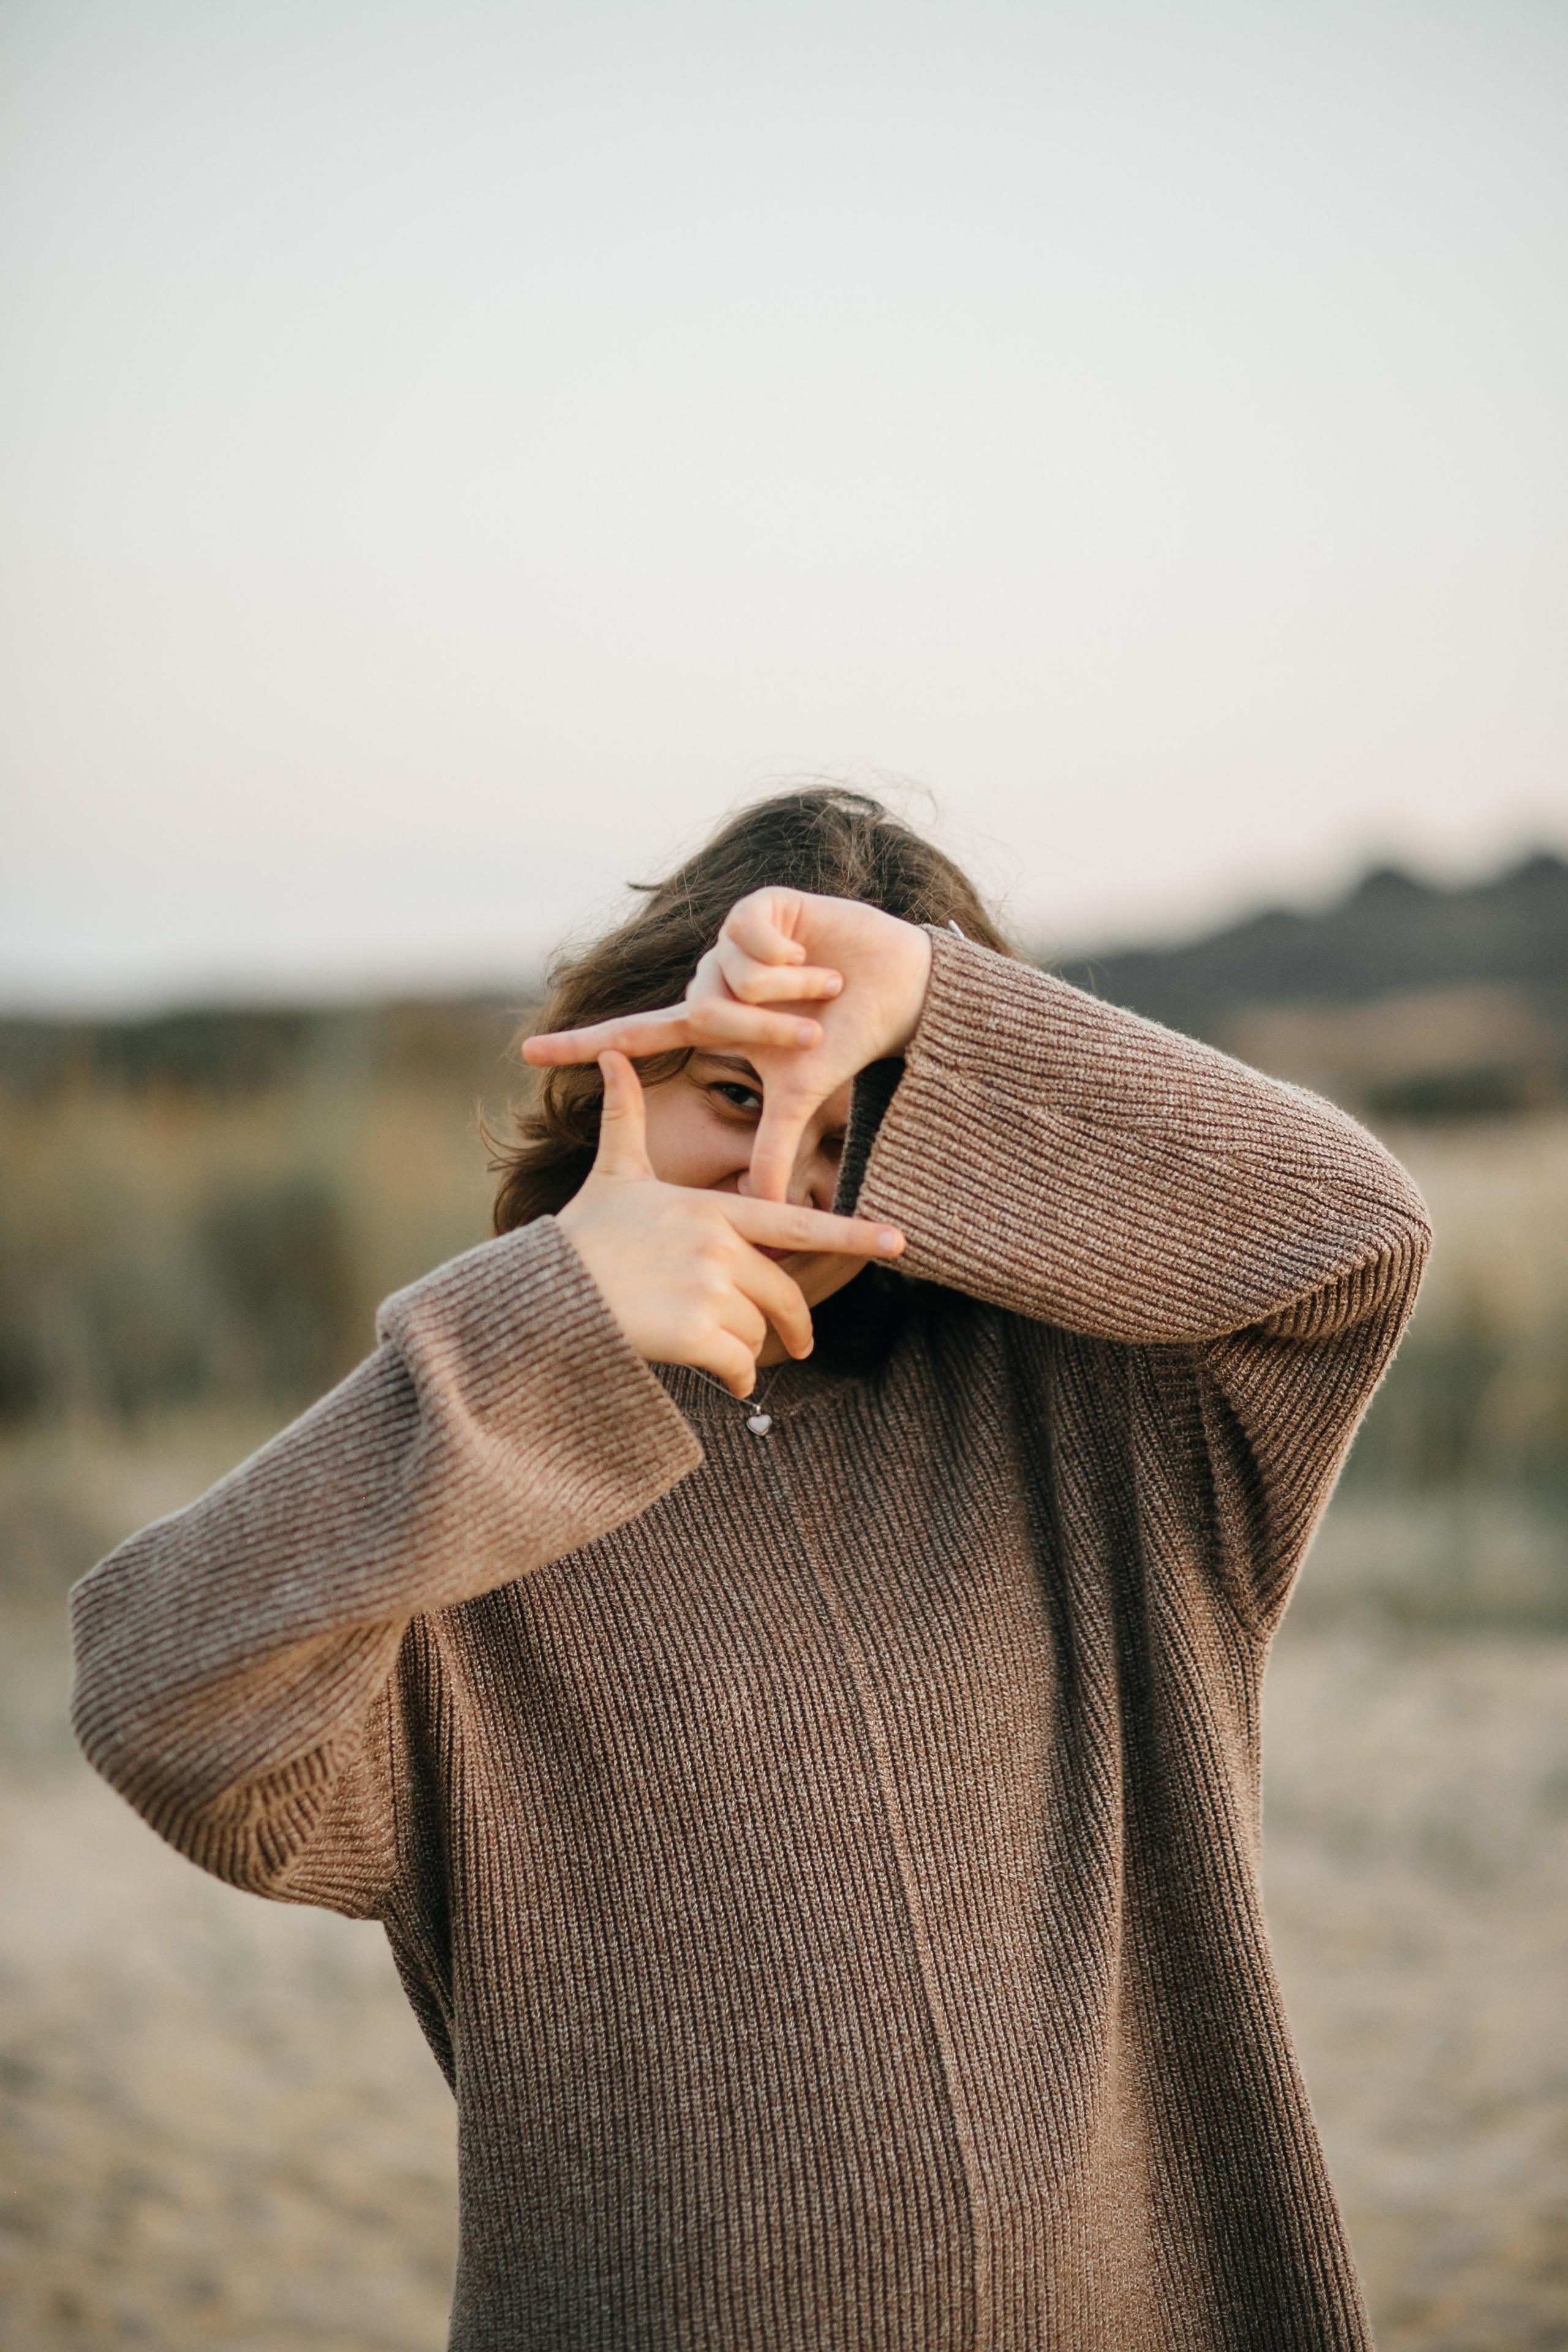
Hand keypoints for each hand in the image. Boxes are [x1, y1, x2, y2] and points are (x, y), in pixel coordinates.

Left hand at [525, 890, 933, 1199]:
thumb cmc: (846, 1040)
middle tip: (813, 1034)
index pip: (635, 1036)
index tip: (526, 1056)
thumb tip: (758, 1212)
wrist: (899, 993)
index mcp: (710, 1021)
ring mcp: (731, 940)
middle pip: (703, 1014)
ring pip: (730, 978)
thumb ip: (771, 1149)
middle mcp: (711, 978)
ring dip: (788, 992)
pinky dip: (790, 957)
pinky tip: (817, 953)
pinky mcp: (758, 905)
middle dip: (764, 1031)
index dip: (583, 1046)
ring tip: (826, 986)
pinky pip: (749, 938)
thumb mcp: (801, 1099)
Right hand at [557, 1051, 905, 1396]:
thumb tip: (611, 1058)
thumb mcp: (611, 1175)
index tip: (897, 1241)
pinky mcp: (696, 1333)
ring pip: (758, 1334)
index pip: (797, 1224)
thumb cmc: (581, 1237)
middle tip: (798, 1346)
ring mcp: (709, 1289)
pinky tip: (717, 1379)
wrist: (545, 1293)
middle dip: (792, 1326)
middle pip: (783, 1296)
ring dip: (743, 1350)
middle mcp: (719, 1246)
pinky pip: (740, 1365)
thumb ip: (625, 1119)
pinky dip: (734, 1378)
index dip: (852, 1233)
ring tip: (707, 1345)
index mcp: (712, 1211)